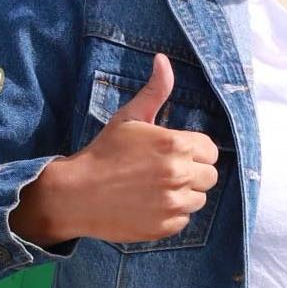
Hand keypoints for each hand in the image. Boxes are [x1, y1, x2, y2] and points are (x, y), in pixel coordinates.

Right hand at [12, 52, 221, 245]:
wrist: (76, 194)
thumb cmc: (104, 152)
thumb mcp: (129, 117)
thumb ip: (155, 91)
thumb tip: (163, 60)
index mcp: (175, 145)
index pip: (210, 150)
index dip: (193, 150)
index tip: (173, 153)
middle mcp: (179, 175)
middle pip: (210, 176)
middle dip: (192, 172)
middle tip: (163, 171)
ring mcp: (173, 204)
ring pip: (199, 199)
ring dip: (183, 194)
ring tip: (155, 188)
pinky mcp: (166, 227)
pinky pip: (184, 220)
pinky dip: (171, 214)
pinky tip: (149, 205)